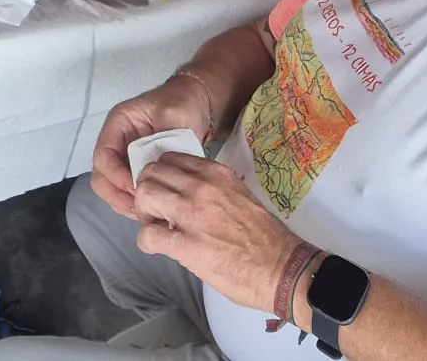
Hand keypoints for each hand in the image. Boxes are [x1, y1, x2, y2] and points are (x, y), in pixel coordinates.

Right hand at [89, 75, 215, 217]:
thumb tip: (153, 169)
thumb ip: (162, 140)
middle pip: (101, 175)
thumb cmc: (182, 102)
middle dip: (117, 194)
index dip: (116, 176)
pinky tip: (152, 209)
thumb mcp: (173, 115)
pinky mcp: (136, 168)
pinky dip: (135, 202)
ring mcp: (125, 156)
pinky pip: (126, 190)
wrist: (197, 102)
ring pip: (111, 187)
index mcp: (119, 123)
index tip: (137, 188)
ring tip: (147, 213)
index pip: (104, 155)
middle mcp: (116, 141)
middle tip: (140, 208)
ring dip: (124, 202)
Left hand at [132, 155, 297, 312]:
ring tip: (155, 226)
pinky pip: (148, 234)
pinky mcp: (187, 245)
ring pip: (144, 195)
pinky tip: (157, 247)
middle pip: (152, 172)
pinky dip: (146, 241)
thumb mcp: (239, 196)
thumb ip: (213, 190)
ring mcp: (193, 214)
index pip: (170, 158)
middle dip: (147, 190)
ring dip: (143, 211)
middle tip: (155, 210)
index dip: (161, 175)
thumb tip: (189, 195)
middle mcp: (202, 187)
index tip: (166, 192)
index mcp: (216, 174)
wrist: (283, 268)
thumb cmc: (265, 238)